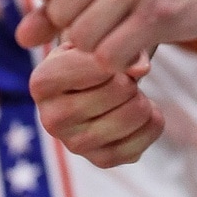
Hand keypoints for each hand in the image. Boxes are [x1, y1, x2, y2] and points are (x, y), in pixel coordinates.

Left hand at [16, 0, 196, 72]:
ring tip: (117, 35)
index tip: (85, 2)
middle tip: (103, 24)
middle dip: (77, 27)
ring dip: (97, 47)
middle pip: (61, 14)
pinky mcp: (159, 13)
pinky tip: (131, 48)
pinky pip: (111, 55)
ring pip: (83, 37)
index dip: (59, 3)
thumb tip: (22, 37)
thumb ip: (59, 0)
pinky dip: (115, 61)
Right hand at [29, 43, 164, 167]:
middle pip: (120, 88)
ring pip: (135, 114)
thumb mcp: (98, 36)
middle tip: (122, 77)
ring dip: (143, 98)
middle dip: (132, 77)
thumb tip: (141, 69)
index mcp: (42, 82)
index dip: (118, 52)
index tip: (111, 52)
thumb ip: (117, 38)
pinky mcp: (100, 161)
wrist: (91, 85)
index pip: (100, 61)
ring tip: (130, 94)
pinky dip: (153, 122)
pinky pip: (145, 138)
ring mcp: (75, 144)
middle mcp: (51, 119)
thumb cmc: (91, 54)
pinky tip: (142, 113)